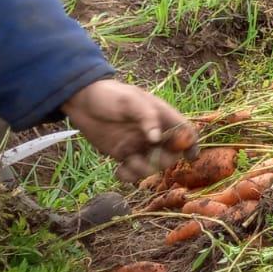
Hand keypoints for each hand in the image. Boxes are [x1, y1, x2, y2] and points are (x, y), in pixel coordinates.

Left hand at [63, 79, 198, 182]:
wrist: (82, 101)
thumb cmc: (110, 95)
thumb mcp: (130, 100)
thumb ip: (147, 117)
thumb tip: (157, 139)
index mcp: (161, 115)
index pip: (185, 130)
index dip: (191, 144)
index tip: (189, 157)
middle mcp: (153, 132)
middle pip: (171, 155)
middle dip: (161, 161)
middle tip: (146, 157)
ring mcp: (139, 145)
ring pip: (152, 167)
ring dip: (143, 171)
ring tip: (127, 163)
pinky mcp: (124, 154)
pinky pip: (132, 172)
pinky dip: (128, 176)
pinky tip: (118, 170)